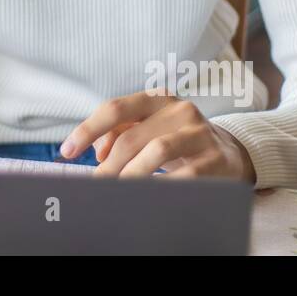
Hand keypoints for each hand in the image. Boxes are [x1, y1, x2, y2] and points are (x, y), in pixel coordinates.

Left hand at [60, 89, 256, 182]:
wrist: (229, 154)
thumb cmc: (176, 140)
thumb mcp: (149, 129)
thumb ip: (120, 133)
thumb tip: (98, 151)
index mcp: (157, 98)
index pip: (115, 109)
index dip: (87, 130)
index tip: (66, 152)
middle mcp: (179, 109)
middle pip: (131, 137)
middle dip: (107, 165)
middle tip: (94, 185)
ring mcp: (199, 133)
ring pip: (156, 152)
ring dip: (130, 176)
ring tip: (117, 191)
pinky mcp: (214, 159)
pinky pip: (182, 176)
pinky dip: (160, 188)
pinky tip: (147, 197)